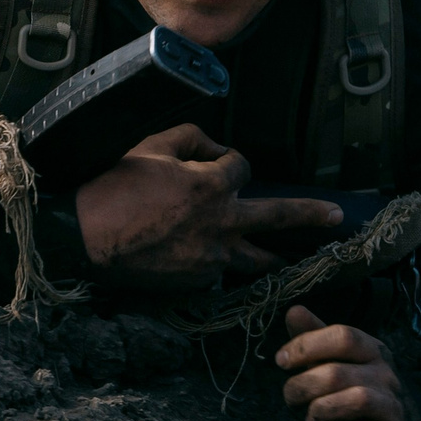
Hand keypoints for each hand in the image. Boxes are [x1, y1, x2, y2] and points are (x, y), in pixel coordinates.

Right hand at [72, 124, 343, 292]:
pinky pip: (219, 273)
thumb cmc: (113, 186)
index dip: (231, 163)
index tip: (218, 165)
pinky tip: (210, 263)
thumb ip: (192, 138)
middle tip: (336, 218)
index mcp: (211, 185)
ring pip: (255, 258)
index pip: (243, 169)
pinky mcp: (196, 282)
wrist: (84, 237)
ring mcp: (211, 257)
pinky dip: (220, 265)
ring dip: (273, 256)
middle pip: (277, 217)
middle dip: (309, 215)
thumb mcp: (152, 145)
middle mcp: (220, 223)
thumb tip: (215, 149)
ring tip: (290, 259)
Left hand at [276, 306, 418, 420]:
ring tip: (311, 420)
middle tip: (292, 398)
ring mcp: (392, 408)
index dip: (307, 346)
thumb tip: (293, 311)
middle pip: (337, 373)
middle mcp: (386, 375)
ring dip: (320, 412)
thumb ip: (316, 340)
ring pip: (356, 401)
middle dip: (302, 387)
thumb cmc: (360, 392)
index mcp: (372, 351)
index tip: (282, 361)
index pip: (342, 336)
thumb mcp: (339, 363)